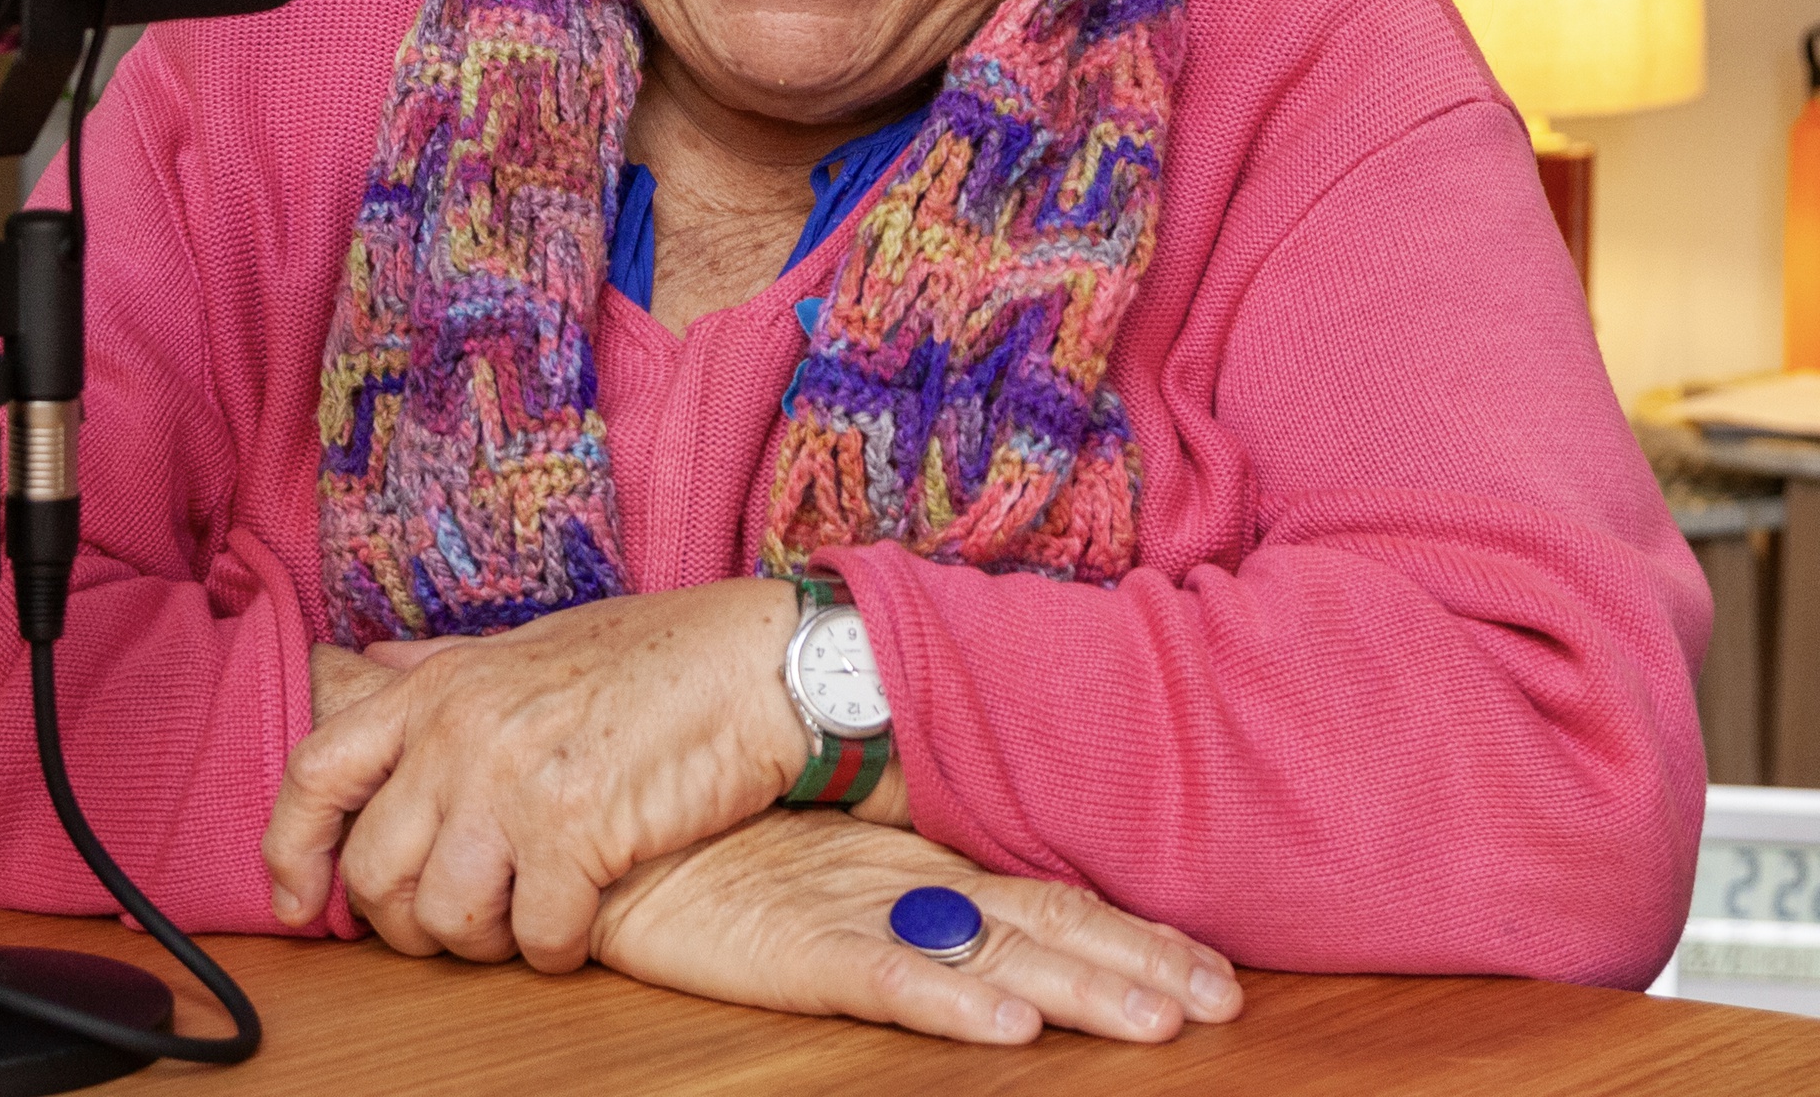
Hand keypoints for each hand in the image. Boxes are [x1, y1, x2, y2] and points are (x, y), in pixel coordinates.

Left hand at [262, 581, 812, 970]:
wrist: (760, 662)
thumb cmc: (657, 653)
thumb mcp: (532, 643)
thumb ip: (444, 670)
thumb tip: (367, 668)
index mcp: (443, 686)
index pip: (316, 771)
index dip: (292, 849)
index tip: (304, 899)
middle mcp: (464, 731)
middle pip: (377, 873)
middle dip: (412, 922)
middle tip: (464, 919)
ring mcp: (517, 781)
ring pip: (447, 920)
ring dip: (485, 943)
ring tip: (527, 916)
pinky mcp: (579, 831)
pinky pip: (536, 938)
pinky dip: (557, 948)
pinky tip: (583, 919)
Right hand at [592, 807, 1242, 1045]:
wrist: (612, 817)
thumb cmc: (716, 841)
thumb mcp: (822, 864)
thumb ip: (899, 889)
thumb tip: (984, 933)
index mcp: (916, 860)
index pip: (1045, 892)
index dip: (1131, 932)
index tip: (1215, 970)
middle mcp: (905, 879)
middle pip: (1042, 920)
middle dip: (1138, 962)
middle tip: (1226, 999)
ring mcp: (852, 907)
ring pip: (987, 947)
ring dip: (1080, 983)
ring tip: (1161, 1016)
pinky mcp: (788, 941)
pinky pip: (881, 974)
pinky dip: (947, 997)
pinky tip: (1007, 1022)